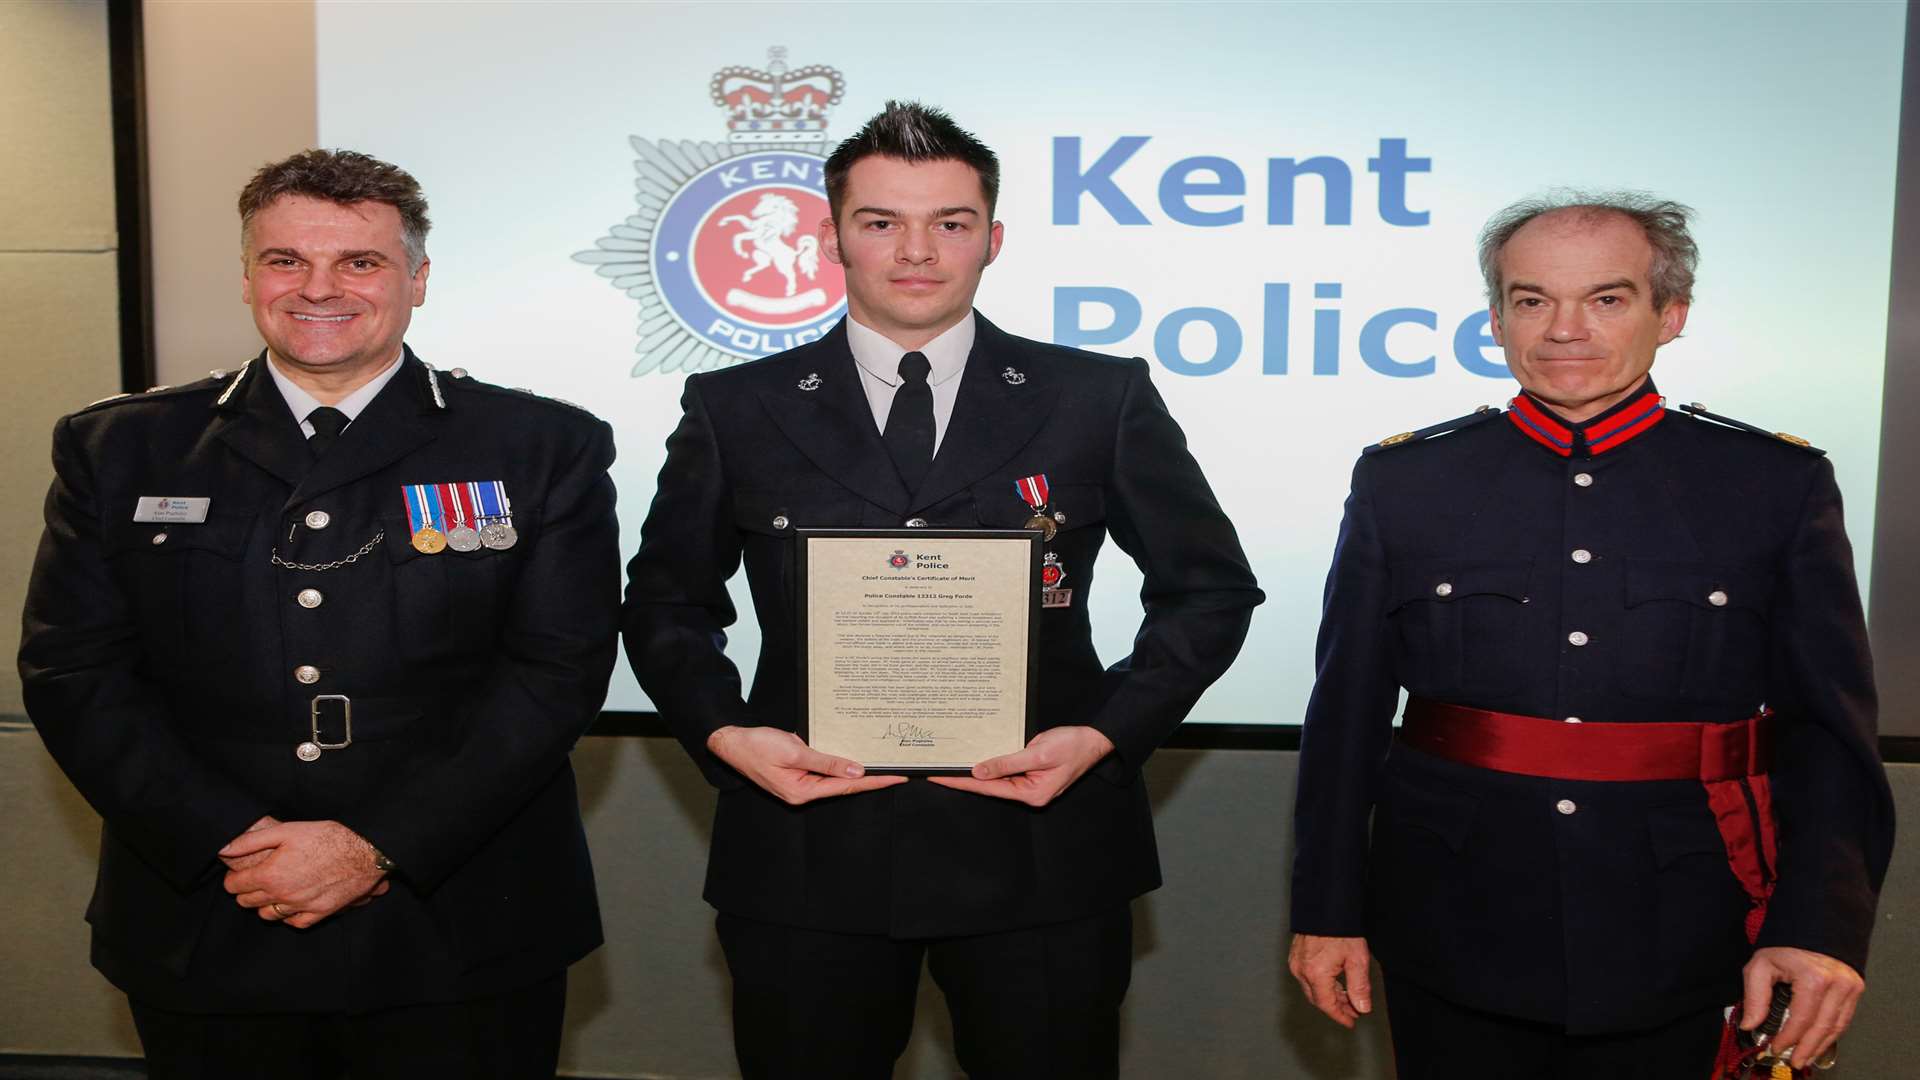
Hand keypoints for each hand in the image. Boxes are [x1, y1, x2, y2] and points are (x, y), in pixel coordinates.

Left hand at [220, 820, 390, 928]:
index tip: (240, 872)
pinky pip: (293, 923)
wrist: (365, 852)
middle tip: (257, 878)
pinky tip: (293, 903)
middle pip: (247, 902)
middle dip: (246, 890)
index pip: (234, 886)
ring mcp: (300, 906)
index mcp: (270, 874)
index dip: (233, 877)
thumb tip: (224, 849)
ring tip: (274, 890)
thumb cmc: (327, 837)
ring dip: (265, 904)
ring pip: (267, 915)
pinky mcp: (319, 913)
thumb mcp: (287, 830)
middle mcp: (281, 895)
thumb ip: (251, 841)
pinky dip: (288, 915)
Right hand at [707, 726, 907, 804]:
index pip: (847, 787)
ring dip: (858, 772)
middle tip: (898, 772)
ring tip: (883, 766)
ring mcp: (801, 784)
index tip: (896, 777)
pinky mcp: (799, 774)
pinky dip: (841, 765)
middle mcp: (803, 792)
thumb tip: (855, 772)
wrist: (732, 742)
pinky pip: (825, 771)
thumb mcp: (794, 752)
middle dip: (871, 779)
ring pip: (836, 779)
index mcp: (802, 792)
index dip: (874, 782)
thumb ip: (826, 762)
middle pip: (844, 786)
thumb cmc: (757, 746)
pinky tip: (855, 759)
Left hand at [927, 726, 1113, 807]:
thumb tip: (978, 772)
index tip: (939, 778)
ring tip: (948, 766)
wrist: (1093, 740)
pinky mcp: (1030, 774)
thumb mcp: (1037, 753)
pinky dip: (989, 765)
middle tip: (935, 771)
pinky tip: (974, 760)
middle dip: (963, 779)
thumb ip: (1007, 763)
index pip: (988, 789)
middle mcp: (1029, 793)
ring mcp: (1030, 784)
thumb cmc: (1072, 746)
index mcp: (1032, 793)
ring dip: (974, 772)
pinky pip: (1005, 770)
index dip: (962, 782)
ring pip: (995, 779)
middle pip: (989, 787)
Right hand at [1288, 933, 1373, 1028]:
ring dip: (1329, 996)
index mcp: (1315, 974)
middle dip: (1336, 1007)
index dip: (1340, 1016)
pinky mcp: (1295, 956)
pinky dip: (1321, 985)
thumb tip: (1362, 1008)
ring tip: (1347, 997)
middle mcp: (1301, 970)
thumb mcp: (1357, 959)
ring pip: (1312, 989)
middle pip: (1318, 999)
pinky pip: (1307, 978)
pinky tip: (1334, 983)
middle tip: (1353, 1011)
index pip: (1327, 1005)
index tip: (1351, 1022)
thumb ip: (1359, 987)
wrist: (1325, 906)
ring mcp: (1296, 963)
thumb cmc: (1341, 929)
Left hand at [1740, 946, 1863, 1068]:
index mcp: (1813, 977)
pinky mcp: (1856, 988)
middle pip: (1822, 1027)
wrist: (1812, 924)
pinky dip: (1832, 1033)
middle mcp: (1837, 984)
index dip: (1789, 1038)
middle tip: (1795, 1062)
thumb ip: (1756, 996)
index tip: (1776, 1047)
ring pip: (1837, 1026)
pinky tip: (1819, 1042)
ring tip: (1806, 1057)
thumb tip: (1750, 1025)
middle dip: (1807, 1048)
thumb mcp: (1761, 964)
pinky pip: (1845, 1018)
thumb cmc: (1785, 943)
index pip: (1802, 1019)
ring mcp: (1850, 986)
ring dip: (1821, 1045)